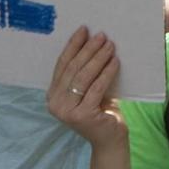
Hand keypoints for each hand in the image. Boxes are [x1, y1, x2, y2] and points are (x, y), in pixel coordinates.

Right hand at [47, 28, 126, 149]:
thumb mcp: (89, 90)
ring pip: (83, 77)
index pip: (62, 65)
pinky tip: (116, 62)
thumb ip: (85, 74)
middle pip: (73, 69)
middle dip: (88, 49)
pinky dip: (107, 73)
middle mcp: (54, 103)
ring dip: (98, 58)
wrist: (109, 138)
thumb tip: (95, 42)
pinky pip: (96, 88)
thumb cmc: (101, 110)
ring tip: (110, 45)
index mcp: (53, 94)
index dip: (72, 46)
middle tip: (101, 35)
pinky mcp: (81, 116)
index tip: (83, 29)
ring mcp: (66, 111)